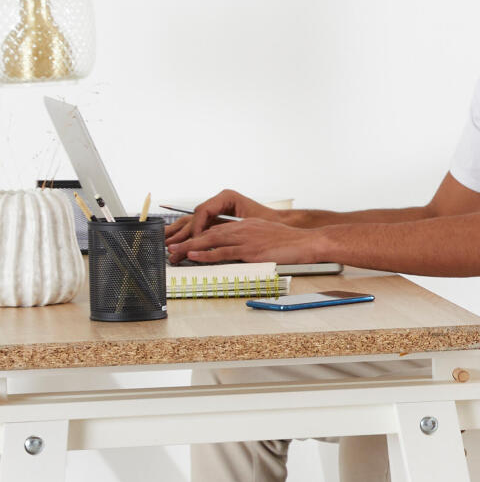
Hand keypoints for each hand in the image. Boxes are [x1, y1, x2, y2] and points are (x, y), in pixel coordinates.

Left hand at [170, 216, 322, 266]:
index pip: (216, 228)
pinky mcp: (250, 251)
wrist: (306, 242)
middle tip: (171, 247)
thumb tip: (243, 249)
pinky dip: (205, 254)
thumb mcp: (268, 235)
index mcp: (245, 225)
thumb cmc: (291, 242)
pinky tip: (194, 256)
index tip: (184, 241)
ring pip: (210, 241)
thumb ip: (252, 239)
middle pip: (207, 233)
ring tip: (174, 253)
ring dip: (189, 247)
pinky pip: (222, 252)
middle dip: (187, 240)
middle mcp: (242, 229)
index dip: (198, 235)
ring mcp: (245, 239)